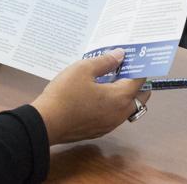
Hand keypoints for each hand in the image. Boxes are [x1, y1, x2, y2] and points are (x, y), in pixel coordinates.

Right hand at [30, 50, 145, 144]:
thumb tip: (120, 55)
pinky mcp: (99, 131)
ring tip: (111, 81)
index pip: (139, 81)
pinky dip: (114, 106)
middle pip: (140, 98)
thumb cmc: (65, 93)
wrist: (46, 123)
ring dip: (125, 96)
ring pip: (128, 109)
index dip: (138, 68)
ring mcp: (110, 125)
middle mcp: (120, 114)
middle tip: (124, 70)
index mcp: (120, 97)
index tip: (133, 58)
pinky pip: (114, 117)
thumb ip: (105, 61)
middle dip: (137, 83)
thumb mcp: (83, 69)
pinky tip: (98, 97)